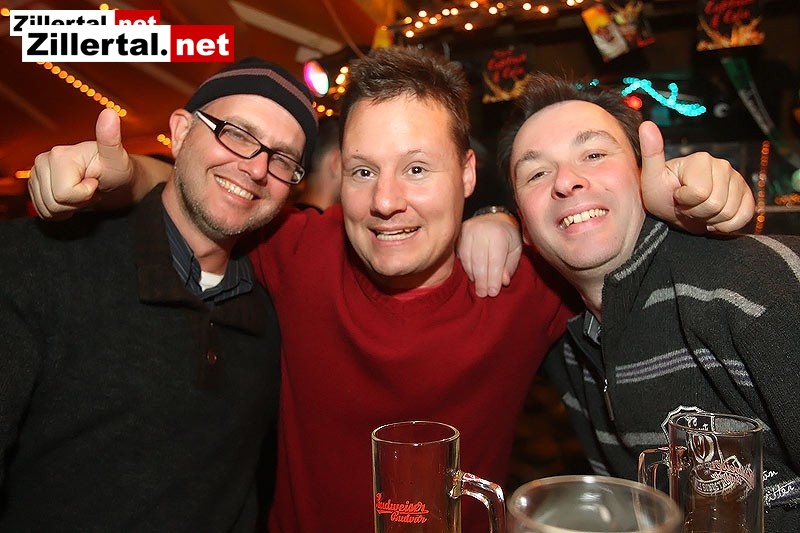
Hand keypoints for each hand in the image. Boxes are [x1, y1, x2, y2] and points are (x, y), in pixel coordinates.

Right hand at [28, 108, 132, 218]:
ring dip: (70, 207)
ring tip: (84, 192)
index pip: (64, 193)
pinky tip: (74, 199)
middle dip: (76, 202)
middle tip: (91, 188)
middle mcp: (43, 161)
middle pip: (54, 202)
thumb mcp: (118, 158)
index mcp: (58, 154)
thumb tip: (110, 113)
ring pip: (48, 209)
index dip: (85, 194)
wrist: (116, 182)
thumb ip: (111, 139)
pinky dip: (61, 211)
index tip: (95, 181)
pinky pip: (44, 212)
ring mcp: (38, 174)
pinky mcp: (37, 186)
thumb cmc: (119, 170)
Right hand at [458, 211, 521, 297]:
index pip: (494, 261)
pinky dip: (467, 268)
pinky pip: (461, 256)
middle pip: (479, 261)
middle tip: (483, 294)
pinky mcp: (459, 234)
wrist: (493, 217)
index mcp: (498, 234)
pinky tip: (473, 276)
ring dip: (474, 276)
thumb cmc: (507, 236)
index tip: (493, 292)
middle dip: (482, 281)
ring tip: (479, 287)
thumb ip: (510, 266)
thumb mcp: (515, 249)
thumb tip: (503, 281)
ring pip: (468, 260)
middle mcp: (481, 230)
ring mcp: (467, 231)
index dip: (493, 279)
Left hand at [639, 121, 754, 232]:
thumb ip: (651, 152)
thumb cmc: (661, 193)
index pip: (700, 193)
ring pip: (729, 213)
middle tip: (687, 206)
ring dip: (710, 219)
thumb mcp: (651, 176)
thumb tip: (646, 124)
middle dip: (697, 212)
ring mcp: (737, 180)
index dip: (685, 202)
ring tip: (698, 210)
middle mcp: (723, 165)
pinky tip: (713, 217)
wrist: (674, 210)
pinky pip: (743, 217)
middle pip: (715, 205)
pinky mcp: (747, 196)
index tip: (677, 197)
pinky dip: (726, 225)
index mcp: (701, 159)